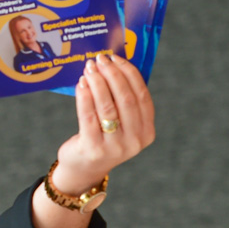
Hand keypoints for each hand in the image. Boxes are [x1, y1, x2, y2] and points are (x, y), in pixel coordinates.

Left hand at [51, 54, 154, 193]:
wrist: (83, 169)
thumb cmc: (102, 139)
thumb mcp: (121, 125)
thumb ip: (122, 102)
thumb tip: (113, 66)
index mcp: (146, 132)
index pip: (142, 96)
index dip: (129, 74)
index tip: (117, 58)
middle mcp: (134, 140)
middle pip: (126, 99)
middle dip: (113, 75)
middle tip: (100, 59)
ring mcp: (114, 146)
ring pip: (107, 106)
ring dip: (98, 82)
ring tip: (89, 68)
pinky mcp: (93, 148)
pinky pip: (88, 116)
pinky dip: (85, 97)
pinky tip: (81, 84)